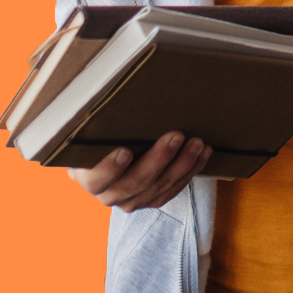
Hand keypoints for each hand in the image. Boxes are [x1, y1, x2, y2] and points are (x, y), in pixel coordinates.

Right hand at [68, 131, 212, 210]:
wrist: (112, 153)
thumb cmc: (104, 137)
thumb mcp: (94, 132)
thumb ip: (101, 123)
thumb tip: (114, 92)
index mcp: (89, 178)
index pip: (96, 179)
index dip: (109, 169)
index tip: (125, 151)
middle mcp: (109, 194)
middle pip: (135, 183)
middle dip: (158, 159)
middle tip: (176, 136)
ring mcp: (132, 200)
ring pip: (159, 187)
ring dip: (182, 164)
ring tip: (197, 143)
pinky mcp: (152, 200)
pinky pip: (174, 189)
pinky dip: (191, 170)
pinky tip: (204, 153)